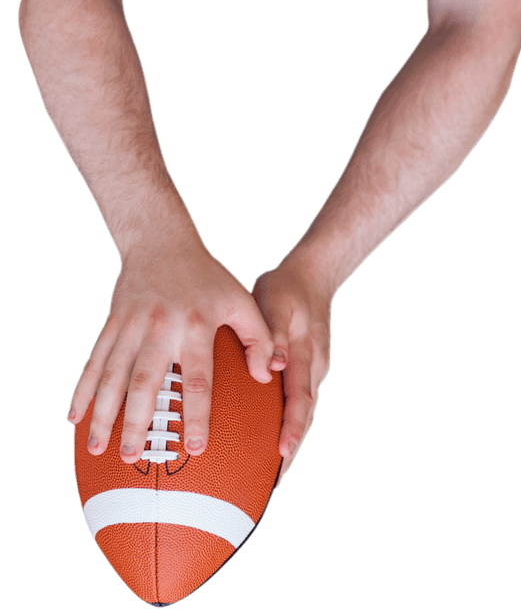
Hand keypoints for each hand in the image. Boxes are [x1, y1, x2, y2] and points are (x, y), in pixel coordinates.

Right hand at [67, 231, 274, 462]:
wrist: (161, 239)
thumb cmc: (206, 275)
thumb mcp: (240, 299)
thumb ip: (259, 338)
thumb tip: (268, 377)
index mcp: (196, 324)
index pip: (198, 377)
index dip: (197, 414)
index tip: (197, 447)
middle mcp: (161, 327)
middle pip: (146, 382)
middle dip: (137, 422)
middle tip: (134, 458)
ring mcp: (132, 325)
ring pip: (112, 375)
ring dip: (103, 414)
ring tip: (95, 448)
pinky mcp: (112, 323)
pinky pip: (94, 360)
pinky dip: (82, 389)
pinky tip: (74, 417)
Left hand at [252, 260, 331, 485]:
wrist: (312, 274)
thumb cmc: (286, 287)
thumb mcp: (275, 301)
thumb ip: (275, 333)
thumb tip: (275, 363)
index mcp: (306, 355)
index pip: (300, 399)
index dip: (291, 428)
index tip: (281, 455)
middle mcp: (315, 368)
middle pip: (305, 416)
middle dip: (291, 450)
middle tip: (272, 484)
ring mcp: (315, 370)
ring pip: (305, 412)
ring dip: (292, 441)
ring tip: (272, 475)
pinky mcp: (308, 369)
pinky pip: (301, 402)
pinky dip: (292, 424)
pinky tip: (275, 438)